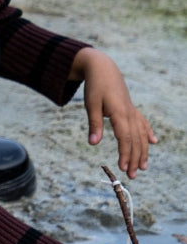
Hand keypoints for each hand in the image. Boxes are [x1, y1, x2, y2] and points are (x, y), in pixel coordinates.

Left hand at [70, 48, 156, 178]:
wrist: (103, 68)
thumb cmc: (95, 87)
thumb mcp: (91, 105)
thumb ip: (94, 125)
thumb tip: (93, 144)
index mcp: (120, 114)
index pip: (125, 139)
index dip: (125, 154)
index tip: (124, 168)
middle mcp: (129, 114)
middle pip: (135, 140)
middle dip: (134, 158)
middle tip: (133, 175)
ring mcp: (132, 111)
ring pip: (140, 134)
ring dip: (142, 151)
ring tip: (143, 166)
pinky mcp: (131, 108)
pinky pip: (142, 123)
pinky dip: (147, 132)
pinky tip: (153, 142)